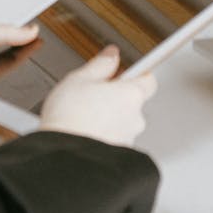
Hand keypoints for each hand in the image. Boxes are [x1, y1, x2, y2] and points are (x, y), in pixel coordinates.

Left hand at [0, 22, 39, 117]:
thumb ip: (4, 34)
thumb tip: (29, 31)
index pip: (3, 29)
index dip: (19, 28)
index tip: (35, 26)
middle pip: (7, 46)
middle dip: (24, 42)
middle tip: (41, 38)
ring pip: (7, 63)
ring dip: (21, 56)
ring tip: (37, 46)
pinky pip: (2, 79)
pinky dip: (13, 73)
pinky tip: (23, 67)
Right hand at [40, 46, 156, 147]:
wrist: (64, 156)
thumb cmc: (70, 117)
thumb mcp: (79, 78)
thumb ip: (100, 64)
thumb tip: (111, 55)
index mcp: (130, 94)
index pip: (148, 79)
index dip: (135, 74)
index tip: (123, 72)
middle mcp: (135, 118)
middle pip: (134, 101)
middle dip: (117, 97)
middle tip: (94, 93)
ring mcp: (128, 139)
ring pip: (124, 122)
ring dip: (111, 117)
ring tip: (85, 116)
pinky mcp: (119, 156)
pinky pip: (116, 140)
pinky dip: (106, 135)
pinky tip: (86, 132)